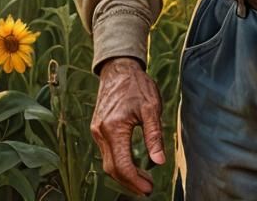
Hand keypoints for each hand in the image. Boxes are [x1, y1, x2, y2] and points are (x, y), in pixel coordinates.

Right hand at [91, 56, 164, 195]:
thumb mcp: (151, 108)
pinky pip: (106, 153)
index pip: (122, 165)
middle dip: (129, 182)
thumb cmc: (136, 85)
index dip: (135, 181)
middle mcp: (101, 133)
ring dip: (124, 174)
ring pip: (108, 163)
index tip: (149, 188)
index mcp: (114, 128)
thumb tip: (159, 161)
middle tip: (147, 187)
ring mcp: (97, 131)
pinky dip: (118, 162)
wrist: (118, 68)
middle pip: (113, 169)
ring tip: (142, 178)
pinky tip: (131, 163)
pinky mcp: (98, 129)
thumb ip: (154, 135)